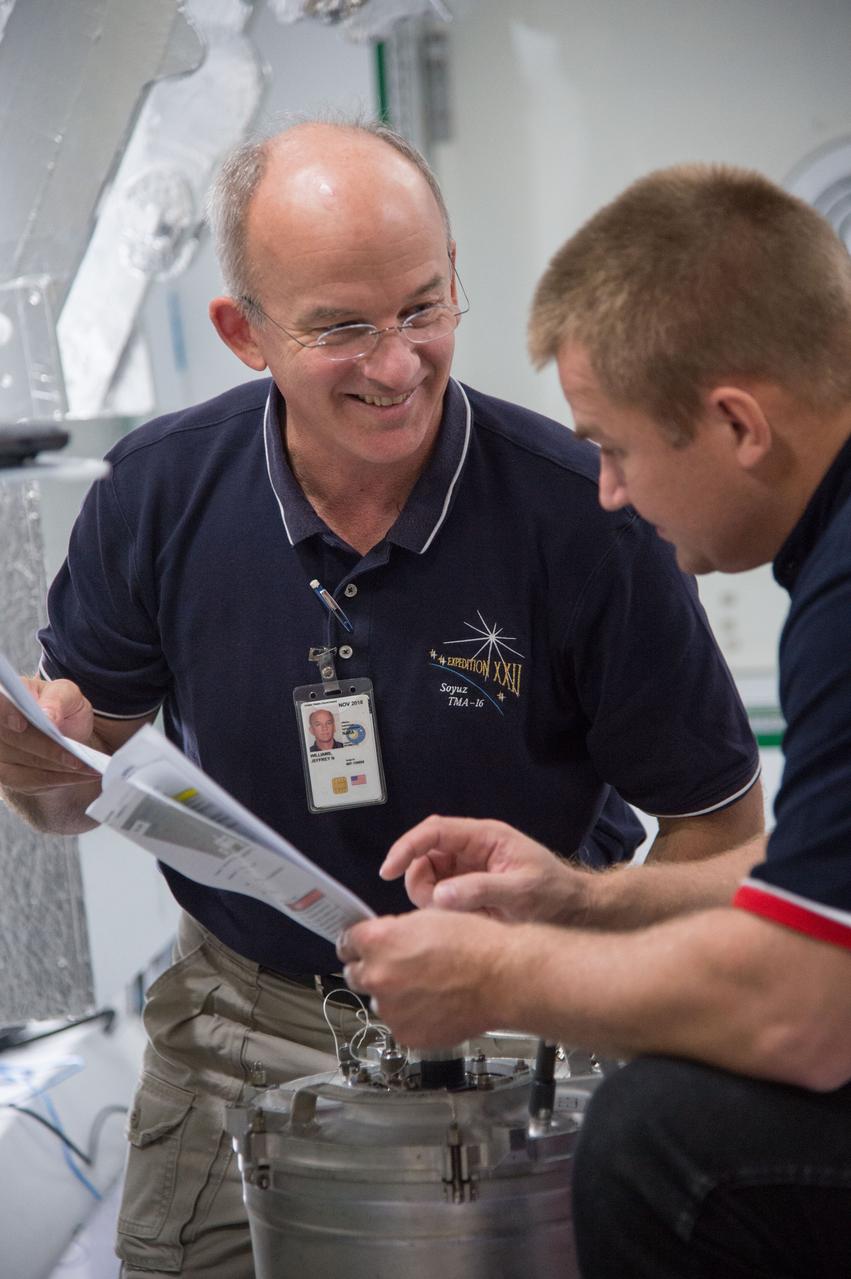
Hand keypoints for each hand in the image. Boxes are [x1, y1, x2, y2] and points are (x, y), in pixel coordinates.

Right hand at [0, 678, 97, 794]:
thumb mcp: (66, 693)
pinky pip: (28, 782)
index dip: (5, 714)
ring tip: (87, 770)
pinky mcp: (7, 774)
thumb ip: (58, 699)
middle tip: (77, 759)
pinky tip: (81, 776)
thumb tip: (48, 716)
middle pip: (11, 741)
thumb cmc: (60, 704)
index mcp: (5, 697)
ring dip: (56, 771)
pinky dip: (56, 780)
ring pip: (19, 768)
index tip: (20, 725)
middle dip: (46, 751)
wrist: (62, 725)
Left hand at [337, 910, 510, 1046]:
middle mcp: (377, 976)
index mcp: (378, 942)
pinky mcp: (406, 1035)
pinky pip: (399, 1022)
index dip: (356, 944)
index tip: (359, 947)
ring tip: (426, 987)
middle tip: (397, 966)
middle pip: (355, 974)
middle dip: (372, 969)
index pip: (346, 943)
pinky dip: (411, 1016)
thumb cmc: (475, 945)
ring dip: (393, 995)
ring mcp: (391, 1009)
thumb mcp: (428, 918)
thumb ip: (395, 931)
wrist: (503, 979)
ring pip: (380, 1001)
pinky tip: (434, 1004)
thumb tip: (384, 940)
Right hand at [380, 815, 589, 923]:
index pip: (434, 831)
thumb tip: (442, 895)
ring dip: (431, 898)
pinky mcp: (469, 888)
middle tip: (435, 906)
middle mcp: (473, 849)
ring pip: (428, 877)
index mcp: (485, 837)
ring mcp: (469, 869)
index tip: (389, 869)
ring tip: (459, 915)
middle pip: (424, 855)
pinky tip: (463, 920)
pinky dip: (441, 909)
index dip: (407, 847)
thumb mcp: (521, 891)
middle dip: (419, 880)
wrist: (574, 910)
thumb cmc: (555, 894)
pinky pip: (439, 895)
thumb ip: (481, 890)